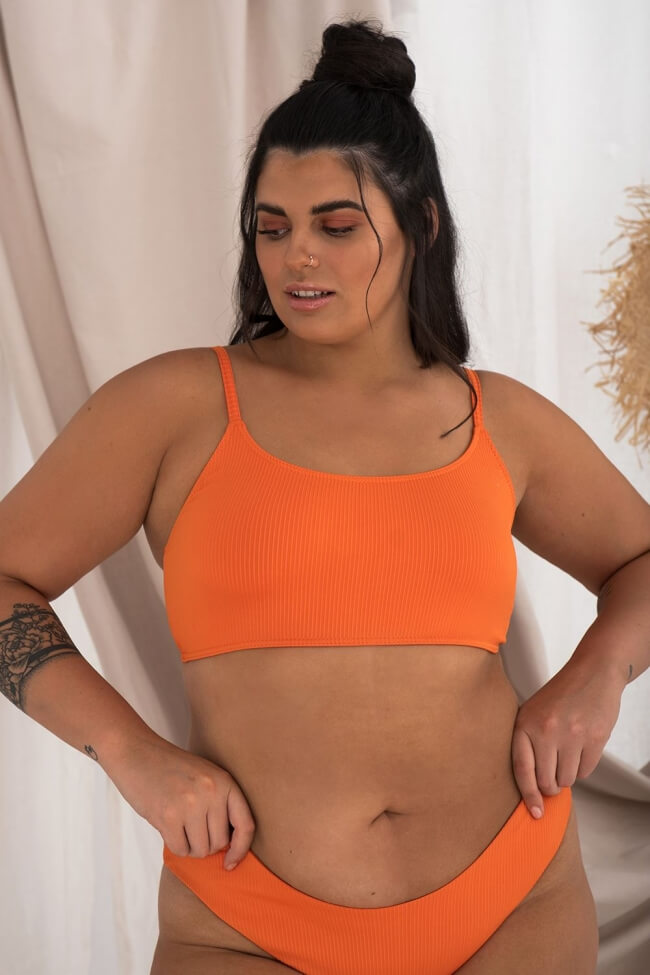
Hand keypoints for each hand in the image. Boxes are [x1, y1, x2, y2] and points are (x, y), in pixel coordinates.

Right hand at [109, 733, 254, 868]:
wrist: (136, 751)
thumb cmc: (170, 768)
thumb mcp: (204, 776)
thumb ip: (218, 803)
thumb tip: (228, 848)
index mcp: (224, 781)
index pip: (246, 825)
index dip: (240, 850)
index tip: (230, 863)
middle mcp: (212, 792)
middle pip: (220, 843)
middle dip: (205, 843)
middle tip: (190, 828)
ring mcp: (191, 804)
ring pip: (201, 850)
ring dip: (190, 846)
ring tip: (179, 825)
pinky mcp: (168, 816)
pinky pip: (180, 849)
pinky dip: (175, 845)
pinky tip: (167, 826)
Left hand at [511, 656, 624, 817]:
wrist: (592, 673)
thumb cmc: (559, 696)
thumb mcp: (532, 711)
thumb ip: (527, 743)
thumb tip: (530, 786)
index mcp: (525, 723)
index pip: (522, 770)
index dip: (528, 796)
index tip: (535, 812)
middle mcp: (546, 730)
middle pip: (547, 781)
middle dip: (551, 785)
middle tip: (553, 775)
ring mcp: (571, 735)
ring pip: (567, 780)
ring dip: (567, 775)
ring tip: (567, 753)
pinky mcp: (594, 739)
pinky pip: (586, 771)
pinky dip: (583, 767)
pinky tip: (581, 748)